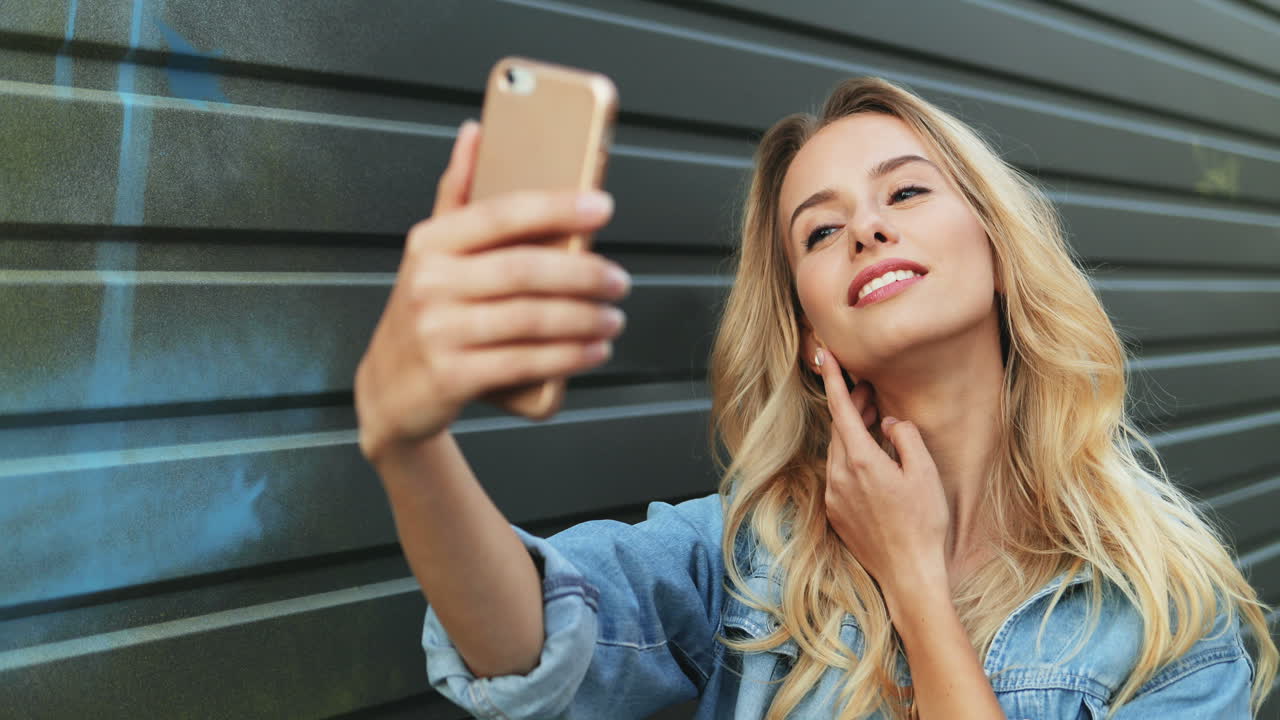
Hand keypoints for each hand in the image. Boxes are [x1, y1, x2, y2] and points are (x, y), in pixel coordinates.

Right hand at [353, 120, 630, 465]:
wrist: (390, 388)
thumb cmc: (426, 311)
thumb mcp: (431, 251)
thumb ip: (458, 193)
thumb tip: (476, 131)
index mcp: (431, 242)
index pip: (501, 214)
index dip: (556, 207)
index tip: (601, 205)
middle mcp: (430, 283)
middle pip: (524, 270)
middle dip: (584, 274)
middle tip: (618, 280)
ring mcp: (439, 332)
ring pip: (530, 319)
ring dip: (585, 319)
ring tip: (612, 317)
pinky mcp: (452, 377)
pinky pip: (524, 362)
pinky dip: (569, 356)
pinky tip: (594, 350)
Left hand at [815, 348, 949, 591]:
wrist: (908, 573)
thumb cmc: (923, 523)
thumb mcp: (924, 472)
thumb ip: (904, 437)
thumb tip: (887, 423)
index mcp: (860, 461)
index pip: (840, 410)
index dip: (834, 381)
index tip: (825, 357)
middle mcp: (839, 476)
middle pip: (839, 430)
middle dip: (851, 406)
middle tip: (870, 391)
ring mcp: (833, 496)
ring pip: (837, 452)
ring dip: (851, 434)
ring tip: (873, 422)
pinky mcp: (835, 513)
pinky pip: (838, 475)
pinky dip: (851, 459)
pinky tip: (873, 462)